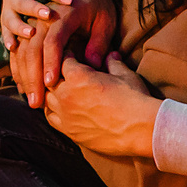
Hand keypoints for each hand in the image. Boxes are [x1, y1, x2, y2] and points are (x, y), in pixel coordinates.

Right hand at [0, 0, 72, 43]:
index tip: (69, 0)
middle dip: (35, 9)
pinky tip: (13, 47)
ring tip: (31, 33)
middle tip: (48, 15)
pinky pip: (4, 32)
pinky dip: (8, 39)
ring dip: (20, 27)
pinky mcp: (4, 24)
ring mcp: (7, 11)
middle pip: (23, 2)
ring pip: (11, 19)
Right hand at [10, 0, 118, 107]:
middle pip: (32, 48)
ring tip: (30, 100)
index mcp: (63, 13)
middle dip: (33, 77)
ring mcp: (33, 22)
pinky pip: (18, 50)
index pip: (53, 40)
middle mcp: (43, 17)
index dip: (51, 62)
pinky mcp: (28, 29)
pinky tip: (23, 88)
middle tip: (37, 102)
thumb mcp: (106, 20)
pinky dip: (18, 69)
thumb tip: (92, 65)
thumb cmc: (98, 5)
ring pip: (21, 51)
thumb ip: (99, 42)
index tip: (50, 83)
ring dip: (24, 77)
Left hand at [41, 52, 158, 158]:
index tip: (72, 55)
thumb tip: (111, 55)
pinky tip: (60, 108)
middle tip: (65, 71)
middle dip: (57, 73)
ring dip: (51, 92)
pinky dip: (52, 111)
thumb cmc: (135, 99)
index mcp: (77, 76)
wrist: (140, 129)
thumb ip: (113, 63)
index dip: (67, 56)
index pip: (62, 60)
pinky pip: (51, 118)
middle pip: (49, 78)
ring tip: (61, 88)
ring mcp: (65, 115)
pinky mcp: (70, 132)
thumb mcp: (125, 75)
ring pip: (46, 99)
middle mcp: (66, 95)